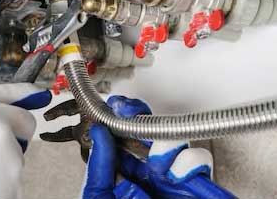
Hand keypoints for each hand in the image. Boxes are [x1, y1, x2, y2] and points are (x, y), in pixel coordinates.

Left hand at [82, 96, 236, 198]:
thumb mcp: (99, 198)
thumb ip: (99, 169)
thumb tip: (99, 135)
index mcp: (125, 175)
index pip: (124, 137)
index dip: (120, 118)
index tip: (114, 106)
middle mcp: (149, 173)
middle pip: (148, 131)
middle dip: (139, 118)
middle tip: (128, 112)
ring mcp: (172, 179)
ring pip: (173, 141)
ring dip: (163, 143)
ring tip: (154, 162)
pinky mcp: (195, 187)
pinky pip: (198, 162)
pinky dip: (187, 161)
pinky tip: (173, 173)